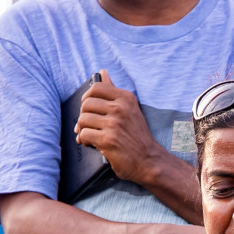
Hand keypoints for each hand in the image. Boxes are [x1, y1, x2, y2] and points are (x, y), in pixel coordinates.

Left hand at [76, 71, 167, 185]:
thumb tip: (103, 72)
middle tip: (91, 125)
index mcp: (126, 98)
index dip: (87, 97)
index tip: (89, 107)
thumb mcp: (130, 110)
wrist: (151, 161)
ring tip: (92, 135)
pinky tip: (92, 144)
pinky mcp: (108, 140)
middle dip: (84, 116)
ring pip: (82, 119)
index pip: (96, 88)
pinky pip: (84, 134)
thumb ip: (114, 91)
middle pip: (86, 104)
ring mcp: (114, 124)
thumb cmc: (138, 137)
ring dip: (83, 129)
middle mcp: (121, 109)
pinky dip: (84, 140)